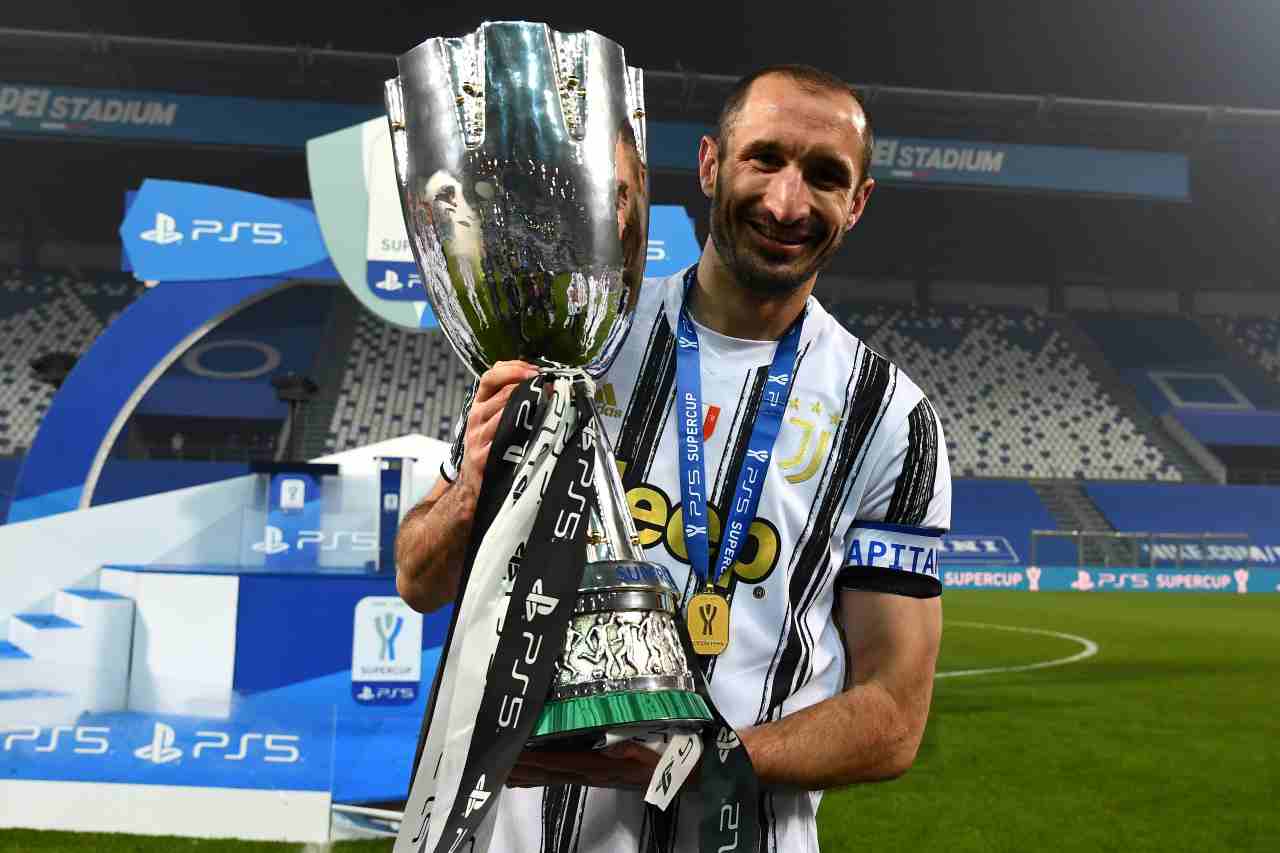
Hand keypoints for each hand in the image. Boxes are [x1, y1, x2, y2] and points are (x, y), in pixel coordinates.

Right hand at [459, 360, 538, 492]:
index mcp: (478, 405)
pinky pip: (506, 438)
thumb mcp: (490, 420)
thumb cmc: (488, 447)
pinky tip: (538, 428)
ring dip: (531, 405)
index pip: (490, 376)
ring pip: (506, 412)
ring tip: (550, 402)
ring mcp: (478, 437)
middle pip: (503, 392)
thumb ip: (506, 400)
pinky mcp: (484, 456)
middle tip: (550, 385)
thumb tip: (535, 378)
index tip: (535, 370)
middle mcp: (476, 417)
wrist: (472, 482)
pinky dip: (524, 431)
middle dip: (529, 386)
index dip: (512, 369)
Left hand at [506, 742, 662, 790]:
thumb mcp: (646, 751)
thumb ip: (628, 751)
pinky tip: (523, 778)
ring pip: (548, 777)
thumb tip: (611, 749)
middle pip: (545, 772)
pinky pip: (556, 778)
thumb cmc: (659, 757)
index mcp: (596, 765)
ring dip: (524, 774)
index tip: (511, 752)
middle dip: (520, 767)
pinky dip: (536, 778)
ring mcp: (587, 776)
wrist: (673, 776)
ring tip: (499, 770)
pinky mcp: (590, 776)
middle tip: (493, 760)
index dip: (533, 758)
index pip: (557, 762)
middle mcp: (586, 772)